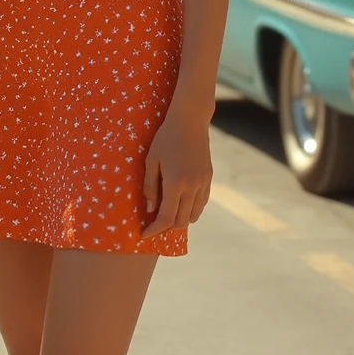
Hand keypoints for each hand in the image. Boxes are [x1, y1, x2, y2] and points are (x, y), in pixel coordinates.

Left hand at [140, 105, 212, 237]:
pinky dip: (191, 210)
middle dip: (166, 227)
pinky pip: (201, 203)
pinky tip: (181, 204)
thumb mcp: (151, 161)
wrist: (190, 121)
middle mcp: (192, 187)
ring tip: (167, 214)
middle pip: (181, 221)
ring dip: (180, 220)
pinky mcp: (209, 178)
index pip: (166, 218)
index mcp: (175, 183)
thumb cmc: (165, 138)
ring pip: (194, 215)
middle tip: (153, 224)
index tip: (144, 234)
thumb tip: (150, 210)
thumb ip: (150, 187)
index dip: (154, 229)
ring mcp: (203, 183)